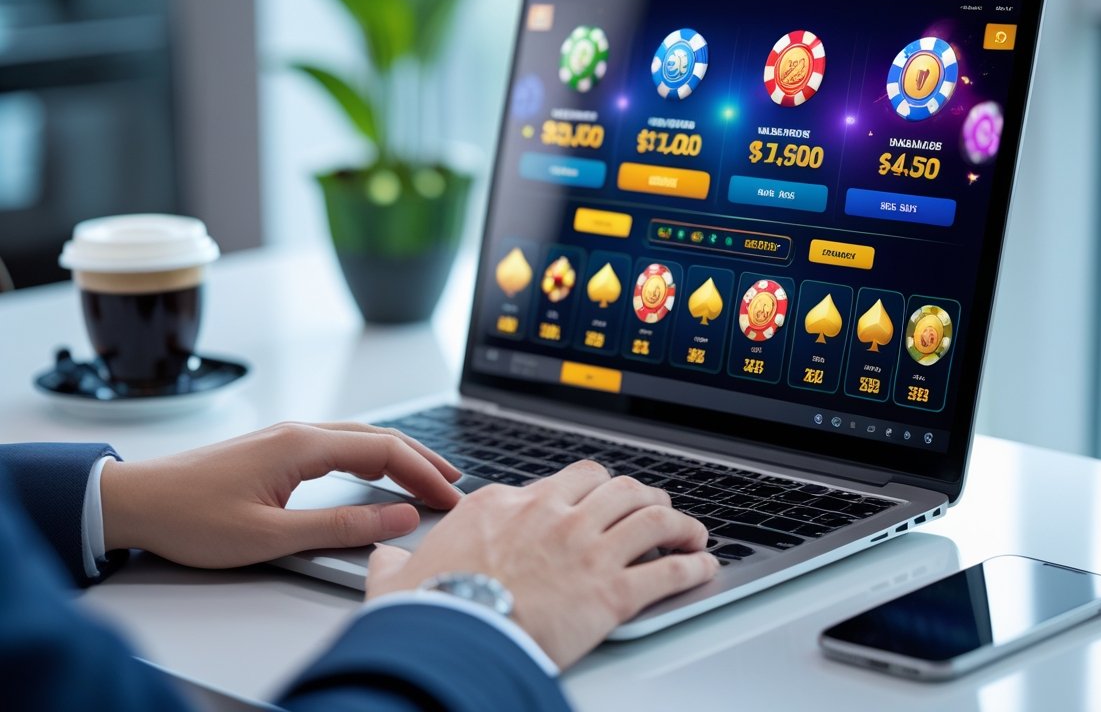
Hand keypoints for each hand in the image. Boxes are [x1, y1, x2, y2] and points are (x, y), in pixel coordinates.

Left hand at [100, 421, 462, 567]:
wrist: (133, 501)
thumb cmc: (190, 517)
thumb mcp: (269, 536)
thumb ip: (339, 527)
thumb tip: (396, 517)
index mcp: (302, 445)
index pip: (383, 452)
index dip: (422, 475)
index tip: (449, 498)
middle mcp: (298, 431)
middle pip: (378, 437)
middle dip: (421, 459)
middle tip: (453, 484)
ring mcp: (286, 437)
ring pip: (359, 437)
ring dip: (398, 454)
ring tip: (427, 475)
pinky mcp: (274, 448)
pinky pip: (339, 443)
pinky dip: (371, 455)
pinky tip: (376, 469)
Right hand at [365, 461, 717, 669]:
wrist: (453, 640)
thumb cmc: (429, 611)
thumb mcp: (398, 578)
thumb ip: (393, 562)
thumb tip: (378, 558)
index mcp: (505, 504)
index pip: (559, 481)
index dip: (582, 492)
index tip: (590, 504)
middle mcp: (552, 515)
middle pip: (614, 485)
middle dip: (638, 492)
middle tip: (650, 505)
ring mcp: (585, 549)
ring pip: (650, 514)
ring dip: (678, 521)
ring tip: (691, 531)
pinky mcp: (610, 590)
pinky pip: (667, 569)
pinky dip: (692, 566)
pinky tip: (703, 567)